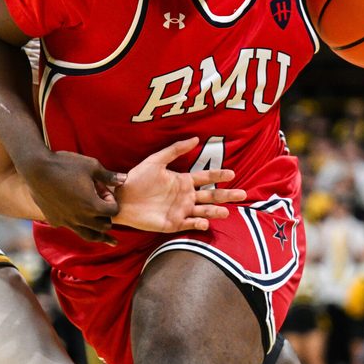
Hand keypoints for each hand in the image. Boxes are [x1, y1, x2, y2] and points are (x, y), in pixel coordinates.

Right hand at [23, 150, 126, 244]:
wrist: (36, 169)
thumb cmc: (66, 164)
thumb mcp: (91, 166)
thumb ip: (109, 176)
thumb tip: (125, 179)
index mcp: (92, 206)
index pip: (113, 211)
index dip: (112, 200)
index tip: (103, 188)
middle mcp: (80, 218)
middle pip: (103, 226)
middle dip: (107, 216)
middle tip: (101, 202)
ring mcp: (66, 221)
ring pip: (88, 235)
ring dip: (99, 235)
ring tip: (109, 241)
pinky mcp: (54, 220)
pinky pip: (70, 227)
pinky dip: (77, 226)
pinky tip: (76, 220)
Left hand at [115, 137, 246, 232]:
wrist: (121, 198)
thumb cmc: (137, 178)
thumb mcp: (156, 160)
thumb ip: (175, 150)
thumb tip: (196, 139)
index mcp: (183, 181)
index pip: (206, 178)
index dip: (219, 176)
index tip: (232, 173)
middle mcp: (185, 196)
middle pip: (211, 196)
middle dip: (226, 195)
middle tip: (242, 195)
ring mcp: (181, 211)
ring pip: (204, 212)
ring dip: (215, 212)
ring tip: (226, 212)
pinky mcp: (173, 224)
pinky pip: (189, 225)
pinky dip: (198, 224)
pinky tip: (204, 222)